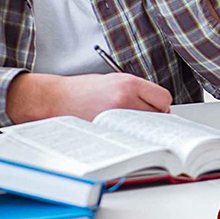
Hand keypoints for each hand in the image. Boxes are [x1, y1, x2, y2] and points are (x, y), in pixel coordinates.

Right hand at [6, 72, 172, 123]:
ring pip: (145, 129)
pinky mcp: (106, 133)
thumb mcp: (115, 80)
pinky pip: (128, 139)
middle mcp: (124, 100)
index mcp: (129, 84)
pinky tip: (119, 131)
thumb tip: (159, 106)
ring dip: (142, 128)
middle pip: (158, 115)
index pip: (164, 98)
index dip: (161, 103)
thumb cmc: (84, 89)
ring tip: (128, 123)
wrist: (56, 99)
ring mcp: (115, 119)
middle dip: (154, 116)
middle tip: (142, 116)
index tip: (156, 105)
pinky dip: (128, 137)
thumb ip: (139, 90)